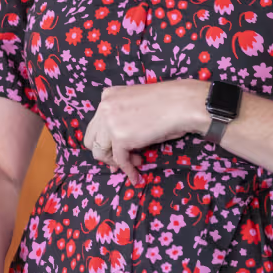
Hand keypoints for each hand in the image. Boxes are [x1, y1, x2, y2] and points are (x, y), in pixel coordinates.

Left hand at [84, 81, 207, 182]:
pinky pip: (120, 160)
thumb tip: (117, 146)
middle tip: (122, 158)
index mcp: (107, 95)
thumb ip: (123, 118)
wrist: (181, 103)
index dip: (106, 140)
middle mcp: (104, 107)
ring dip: (116, 161)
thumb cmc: (167, 102)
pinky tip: (136, 177)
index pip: (97, 124)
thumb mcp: (136, 104)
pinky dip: (127, 171)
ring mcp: (110, 123)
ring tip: (136, 160)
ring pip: (100, 152)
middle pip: (91, 139)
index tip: (118, 149)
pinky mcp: (120, 138)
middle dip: (105, 152)